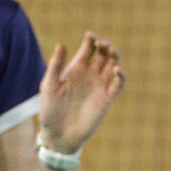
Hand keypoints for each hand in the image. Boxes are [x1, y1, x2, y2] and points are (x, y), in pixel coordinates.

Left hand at [37, 31, 125, 153]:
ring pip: (114, 65)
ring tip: (111, 51)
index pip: (88, 48)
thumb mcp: (49, 86)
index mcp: (76, 68)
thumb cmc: (49, 111)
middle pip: (104, 54)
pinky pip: (119, 85)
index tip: (90, 36)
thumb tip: (62, 44)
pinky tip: (117, 69)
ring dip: (116, 56)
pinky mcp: (107, 100)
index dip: (92, 39)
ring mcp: (100, 86)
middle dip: (106, 45)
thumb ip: (55, 66)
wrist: (58, 135)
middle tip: (103, 43)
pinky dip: (122, 76)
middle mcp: (90, 75)